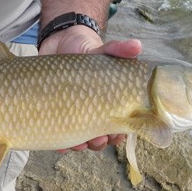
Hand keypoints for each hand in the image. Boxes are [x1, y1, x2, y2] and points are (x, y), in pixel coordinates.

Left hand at [39, 25, 141, 151]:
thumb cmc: (86, 50)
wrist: (58, 44)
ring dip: (82, 145)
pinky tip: (61, 146)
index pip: (121, 124)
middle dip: (101, 141)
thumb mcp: (102, 49)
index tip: (118, 132)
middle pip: (102, 137)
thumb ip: (118, 49)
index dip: (121, 132)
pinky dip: (60, 144)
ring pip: (81, 140)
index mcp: (110, 102)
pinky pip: (59, 135)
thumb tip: (136, 45)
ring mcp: (74, 114)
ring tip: (80, 143)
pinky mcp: (55, 113)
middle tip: (98, 137)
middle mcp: (93, 111)